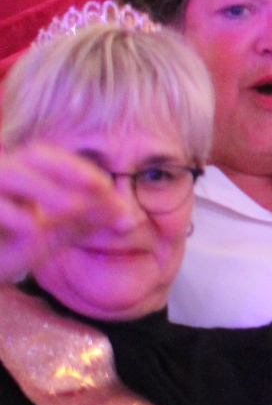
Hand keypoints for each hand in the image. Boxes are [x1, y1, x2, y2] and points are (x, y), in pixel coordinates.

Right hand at [0, 144, 126, 280]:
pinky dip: (12, 214)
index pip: (56, 160)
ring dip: (45, 189)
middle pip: (34, 155)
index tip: (110, 190)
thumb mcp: (50, 237)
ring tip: (75, 208)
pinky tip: (35, 229)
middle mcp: (1, 173)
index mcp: (22, 175)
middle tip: (99, 187)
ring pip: (9, 173)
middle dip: (67, 169)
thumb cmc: (6, 249)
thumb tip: (127, 217)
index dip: (83, 171)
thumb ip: (83, 223)